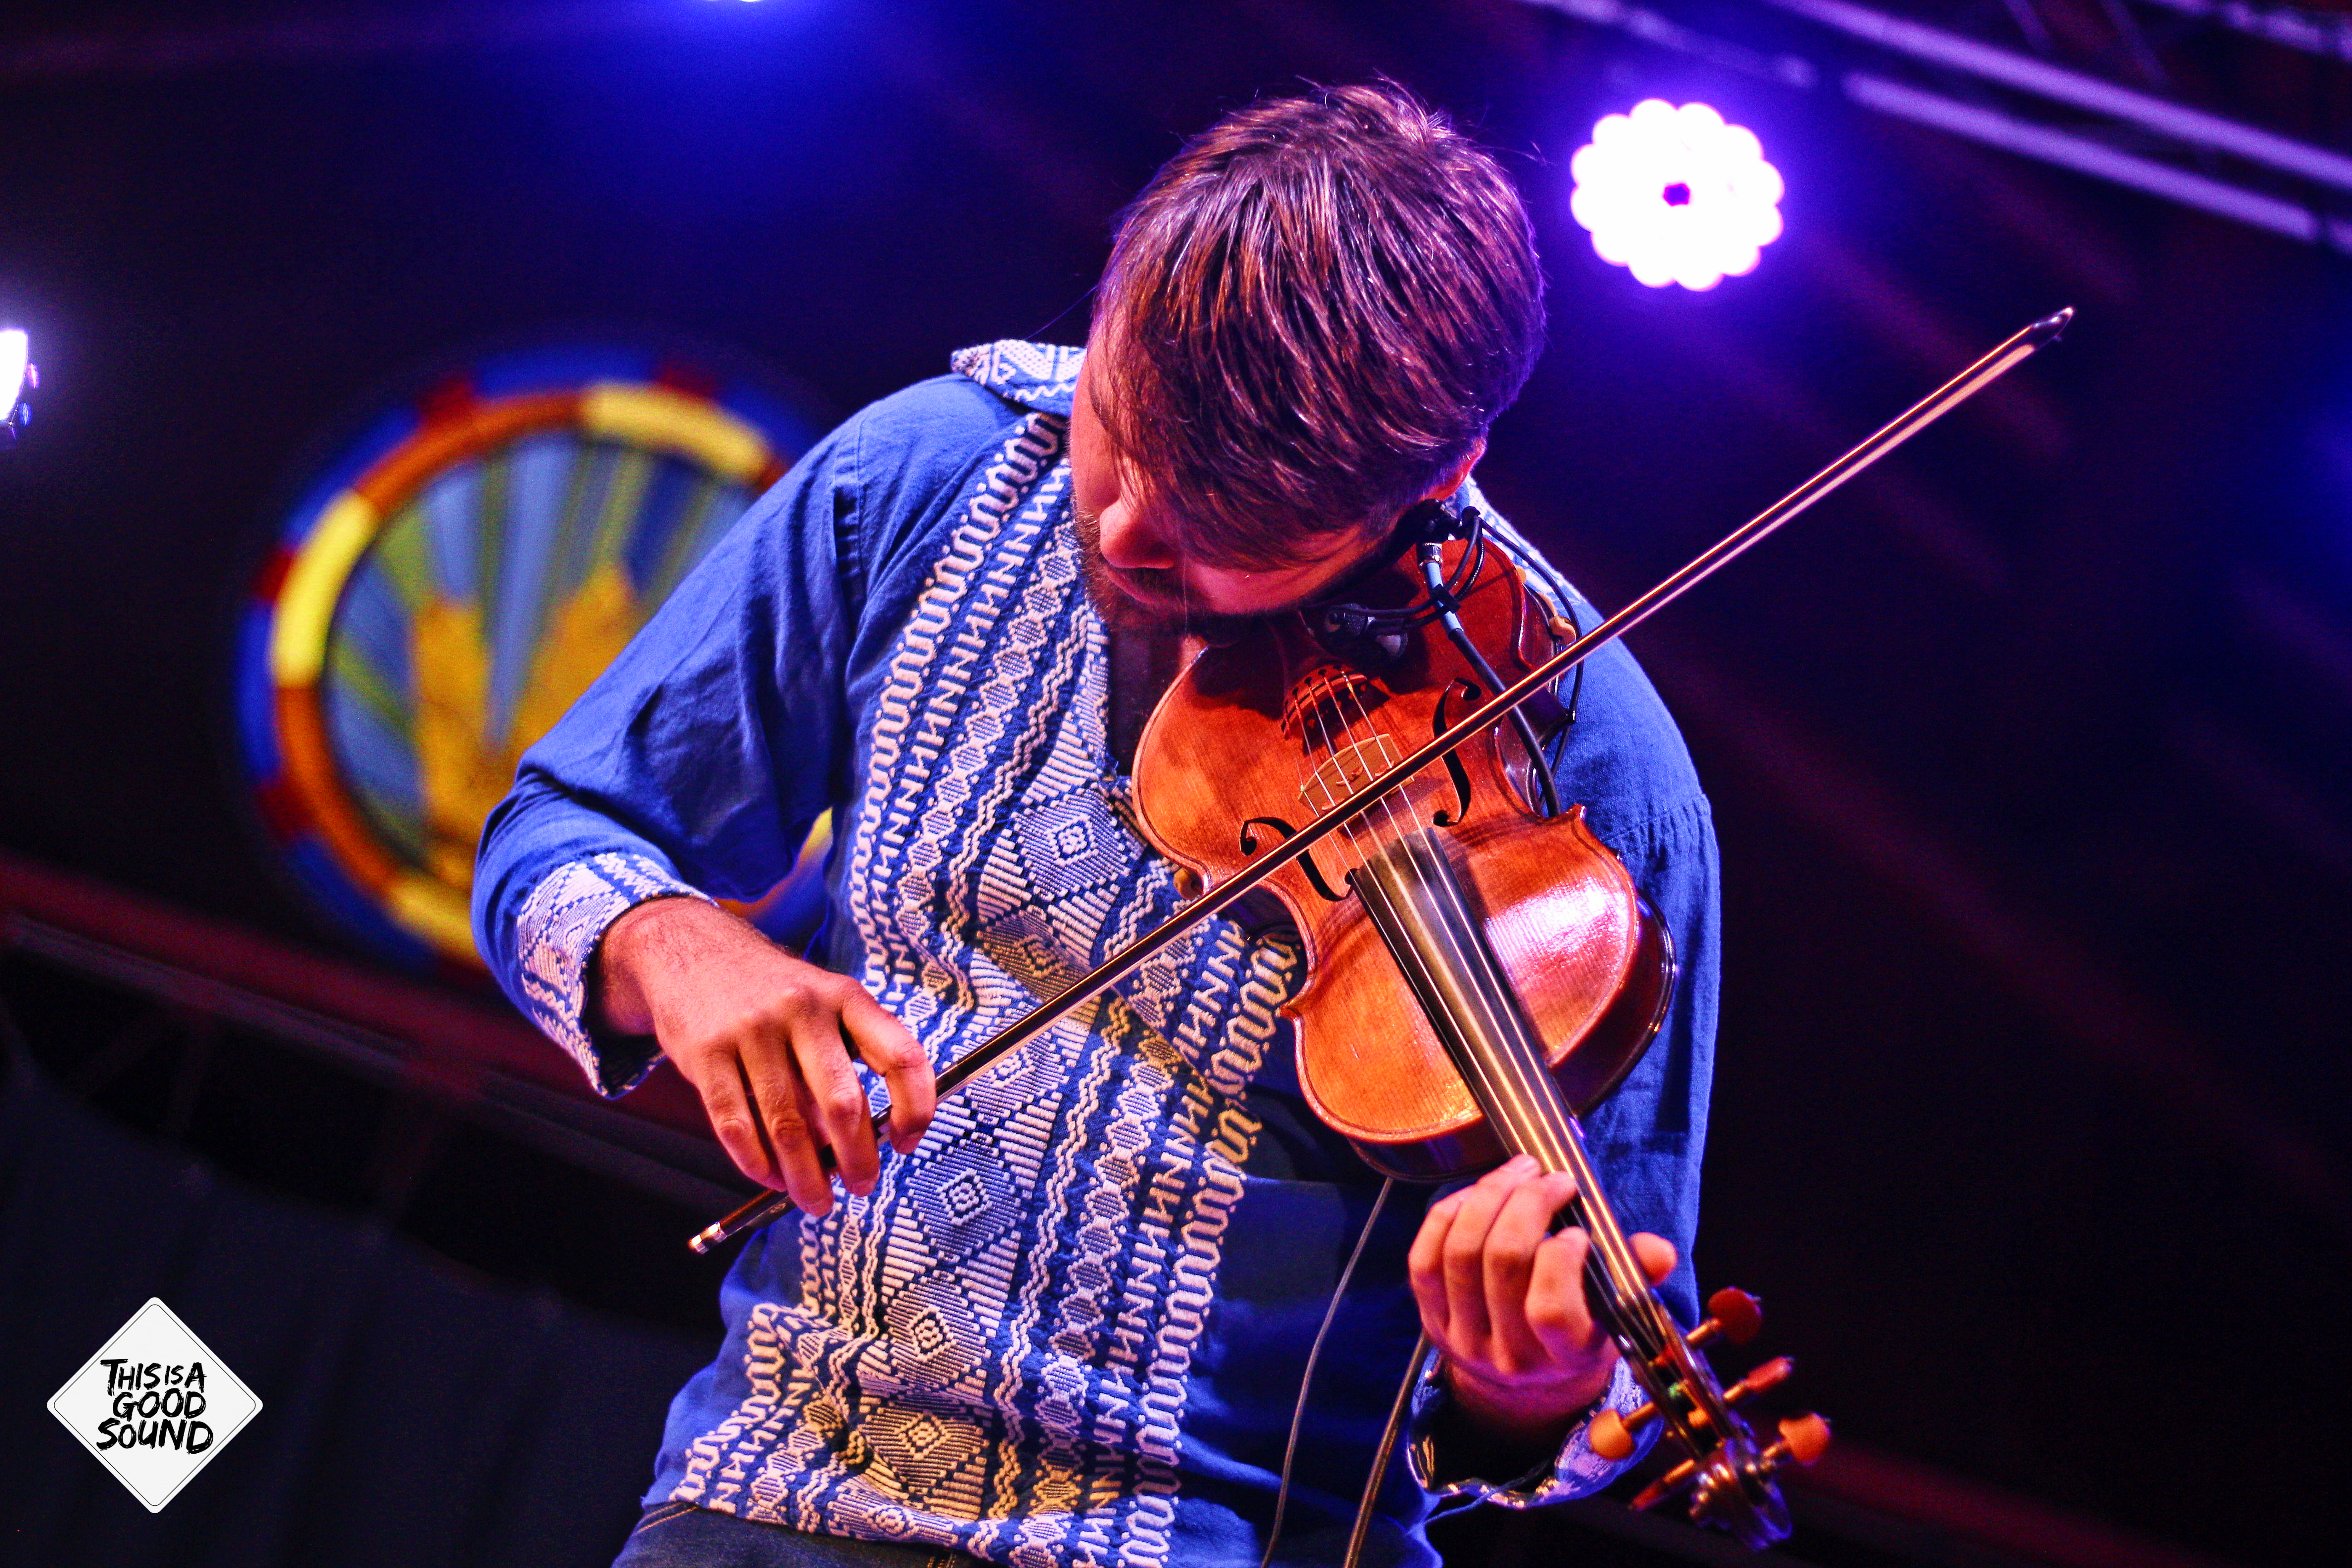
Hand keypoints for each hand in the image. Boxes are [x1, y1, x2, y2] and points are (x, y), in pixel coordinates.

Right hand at [596, 898, 933, 1215]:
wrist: (691, 950)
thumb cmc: (774, 992)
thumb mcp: (823, 1001)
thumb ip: (847, 1058)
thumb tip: (863, 1142)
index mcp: (845, 996)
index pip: (901, 1055)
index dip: (915, 1107)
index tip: (906, 1143)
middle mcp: (803, 1008)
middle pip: (843, 1103)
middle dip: (857, 1159)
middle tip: (861, 1187)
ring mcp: (752, 1030)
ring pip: (789, 1125)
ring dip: (806, 1177)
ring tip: (816, 1201)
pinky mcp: (706, 1053)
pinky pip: (735, 1125)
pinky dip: (756, 1163)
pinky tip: (770, 1178)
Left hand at [1408, 1154, 1676, 1448]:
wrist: (1523, 1383)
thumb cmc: (1579, 1329)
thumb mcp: (1615, 1312)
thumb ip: (1635, 1275)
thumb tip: (1660, 1251)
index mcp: (1564, 1357)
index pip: (1549, 1309)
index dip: (1560, 1259)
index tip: (1578, 1231)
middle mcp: (1509, 1354)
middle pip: (1502, 1263)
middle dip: (1526, 1204)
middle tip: (1550, 1177)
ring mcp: (1463, 1338)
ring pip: (1461, 1253)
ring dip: (1489, 1197)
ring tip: (1519, 1172)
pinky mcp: (1429, 1318)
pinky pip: (1424, 1258)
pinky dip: (1448, 1215)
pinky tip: (1477, 1194)